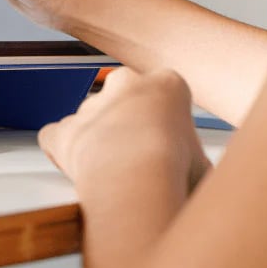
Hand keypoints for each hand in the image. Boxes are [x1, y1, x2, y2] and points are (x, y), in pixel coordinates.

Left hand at [39, 67, 210, 192]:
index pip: (168, 94)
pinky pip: (58, 136)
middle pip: (127, 97)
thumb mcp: (208, 165)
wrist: (135, 178)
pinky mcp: (64, 129)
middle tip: (144, 160)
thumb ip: (199, 162)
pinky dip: (64, 151)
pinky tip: (78, 171)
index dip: (169, 125)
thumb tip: (206, 183)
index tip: (172, 149)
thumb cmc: (176, 172)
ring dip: (102, 141)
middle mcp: (125, 84)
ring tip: (116, 177)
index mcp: (167, 85)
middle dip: (133, 123)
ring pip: (94, 118)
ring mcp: (92, 105)